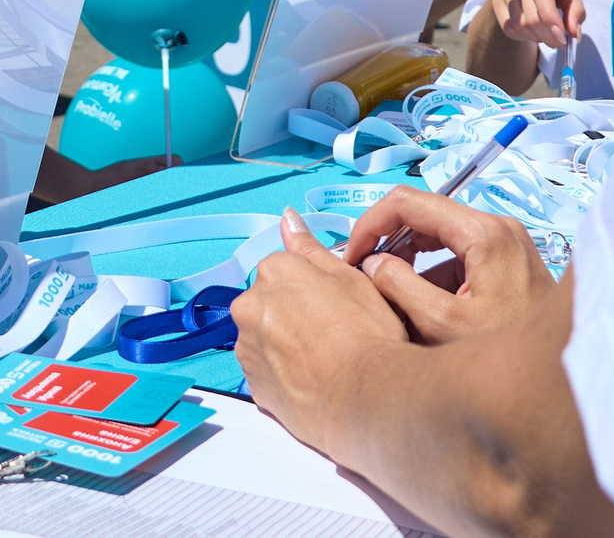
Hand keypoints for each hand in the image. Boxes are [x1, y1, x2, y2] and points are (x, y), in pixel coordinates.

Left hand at [232, 208, 408, 454]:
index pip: (285, 269)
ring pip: (265, 337)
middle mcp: (250, 305)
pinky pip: (266, 371)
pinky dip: (283, 373)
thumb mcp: (349, 276)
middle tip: (331, 332)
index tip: (333, 304)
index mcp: (274, 271)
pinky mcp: (253, 385)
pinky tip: (312, 379)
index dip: (313, 288)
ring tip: (323, 360)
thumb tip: (287, 218)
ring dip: (284, 344)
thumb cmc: (365, 333)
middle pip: (269, 302)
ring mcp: (248, 347)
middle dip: (292, 313)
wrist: (364, 396)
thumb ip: (310, 247)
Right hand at [340, 187, 557, 346]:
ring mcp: (505, 243)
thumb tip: (372, 264)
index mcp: (483, 233)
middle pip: (424, 215)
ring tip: (389, 295)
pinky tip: (422, 307)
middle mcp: (497, 227)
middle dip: (389, 243)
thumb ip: (399, 286)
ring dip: (410, 260)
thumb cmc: (511, 355)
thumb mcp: (442, 324)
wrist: (561, 378)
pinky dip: (433, 274)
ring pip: (440, 236)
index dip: (370, 225)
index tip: (352, 255)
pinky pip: (458, 255)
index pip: (407, 202)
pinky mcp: (508, 262)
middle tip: (364, 275)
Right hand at [489, 0, 582, 46]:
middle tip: (558, 41)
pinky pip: (508, 27)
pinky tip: (532, 31)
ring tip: (545, 33)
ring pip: (518, 25)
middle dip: (547, 37)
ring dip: (536, 38)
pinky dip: (522, 36)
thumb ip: (576, 12)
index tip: (562, 39)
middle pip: (531, 17)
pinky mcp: (496, 0)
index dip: (551, 21)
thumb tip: (574, 35)